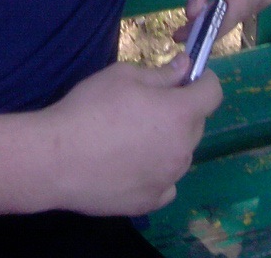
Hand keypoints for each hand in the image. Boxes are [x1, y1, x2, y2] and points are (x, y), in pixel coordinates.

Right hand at [42, 56, 221, 215]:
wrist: (57, 158)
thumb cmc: (91, 107)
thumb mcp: (124, 76)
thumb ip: (161, 74)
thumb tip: (185, 68)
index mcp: (180, 114)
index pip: (213, 93)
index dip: (204, 81)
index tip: (187, 77)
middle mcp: (183, 149)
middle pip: (196, 124)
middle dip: (181, 110)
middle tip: (148, 106)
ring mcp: (169, 179)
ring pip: (180, 153)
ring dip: (168, 141)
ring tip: (132, 137)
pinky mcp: (151, 202)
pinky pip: (166, 182)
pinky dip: (156, 171)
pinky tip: (130, 164)